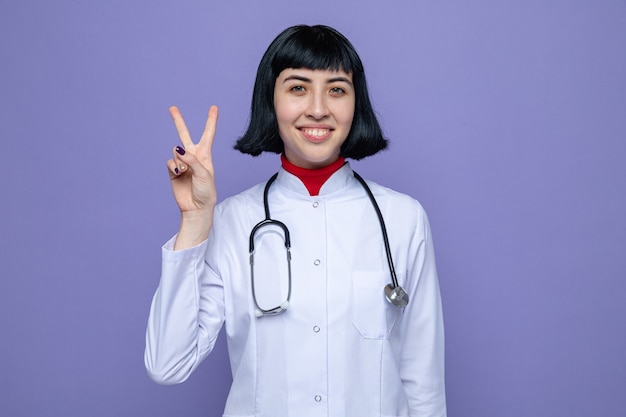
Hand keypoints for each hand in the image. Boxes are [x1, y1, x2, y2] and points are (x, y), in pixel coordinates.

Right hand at [167, 106, 218, 248]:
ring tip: (185, 173)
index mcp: (205, 155)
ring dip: (179, 161)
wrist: (196, 208)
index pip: (208, 133)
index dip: (211, 120)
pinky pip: (169, 162)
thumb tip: (177, 149)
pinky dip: (173, 166)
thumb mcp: (204, 174)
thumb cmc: (206, 192)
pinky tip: (178, 174)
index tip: (214, 107)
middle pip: (184, 134)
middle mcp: (193, 156)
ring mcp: (182, 163)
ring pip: (175, 151)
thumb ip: (191, 160)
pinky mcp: (173, 172)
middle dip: (178, 121)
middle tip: (172, 108)